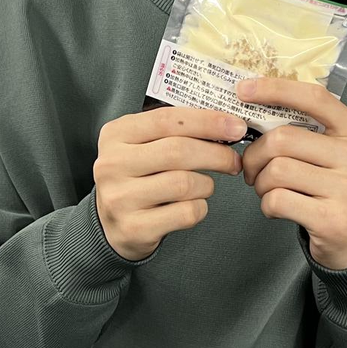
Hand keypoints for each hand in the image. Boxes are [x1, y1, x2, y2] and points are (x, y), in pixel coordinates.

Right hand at [93, 106, 246, 260]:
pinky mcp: (134, 227)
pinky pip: (185, 213)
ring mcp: (120, 198)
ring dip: (207, 184)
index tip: (235, 126)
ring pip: (185, 184)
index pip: (167, 120)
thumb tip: (225, 124)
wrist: (110, 223)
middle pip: (178, 151)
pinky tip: (193, 205)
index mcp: (116, 134)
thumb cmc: (136, 177)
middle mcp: (112, 164)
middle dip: (216, 154)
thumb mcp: (142, 144)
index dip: (207, 122)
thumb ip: (175, 130)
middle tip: (233, 160)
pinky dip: (200, 208)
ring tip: (205, 185)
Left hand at [236, 77, 346, 269]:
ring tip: (267, 189)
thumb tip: (253, 107)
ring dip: (260, 182)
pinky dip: (267, 205)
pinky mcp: (333, 219)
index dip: (275, 90)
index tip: (243, 90)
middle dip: (256, 154)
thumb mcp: (334, 153)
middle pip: (284, 139)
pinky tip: (277, 208)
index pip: (314, 98)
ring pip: (277, 170)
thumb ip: (306, 130)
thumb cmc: (336, 190)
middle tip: (252, 168)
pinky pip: (278, 200)